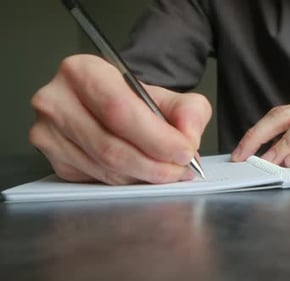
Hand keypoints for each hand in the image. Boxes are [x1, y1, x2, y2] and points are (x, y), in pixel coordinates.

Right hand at [30, 55, 211, 184]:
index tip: (185, 152)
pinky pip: (99, 180)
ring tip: (169, 170)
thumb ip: (189, 111)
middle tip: (182, 169)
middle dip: (155, 164)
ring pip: (106, 169)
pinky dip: (129, 181)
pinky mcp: (56, 161)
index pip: (119, 110)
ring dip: (144, 177)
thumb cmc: (134, 100)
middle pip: (110, 146)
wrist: (111, 107)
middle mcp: (57, 101)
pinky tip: (144, 172)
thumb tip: (188, 138)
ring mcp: (49, 134)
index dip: (156, 138)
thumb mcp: (168, 95)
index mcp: (82, 72)